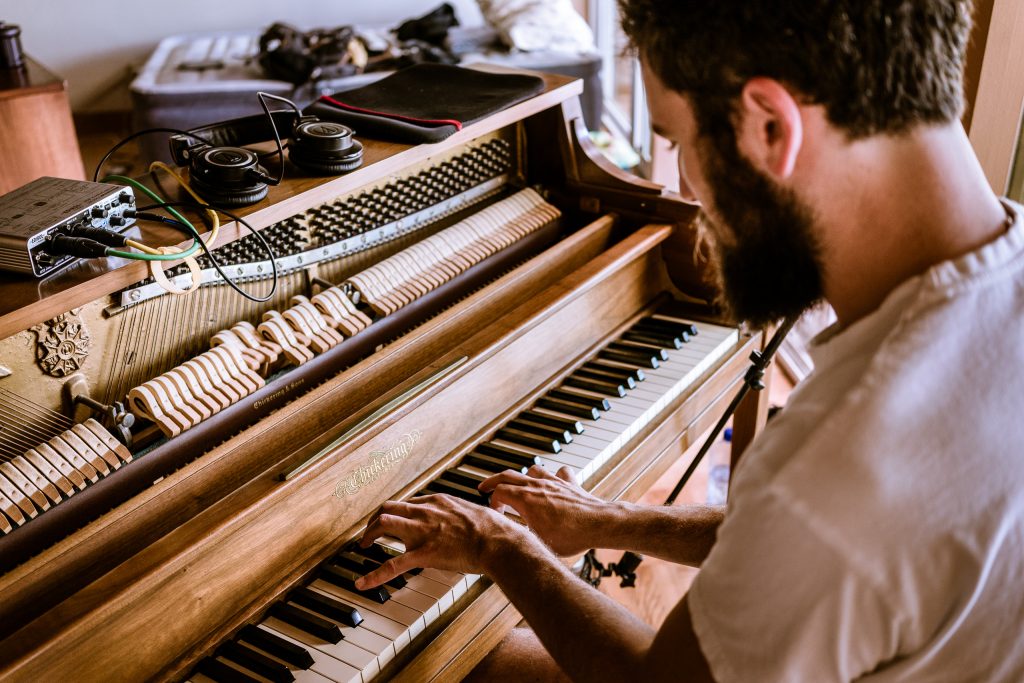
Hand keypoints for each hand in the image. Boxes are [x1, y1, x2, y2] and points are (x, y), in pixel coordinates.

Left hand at [355, 493, 526, 589]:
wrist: (496, 541)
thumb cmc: (492, 529)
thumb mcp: (475, 511)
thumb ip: (463, 513)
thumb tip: (470, 517)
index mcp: (438, 501)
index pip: (409, 503)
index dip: (399, 513)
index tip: (397, 522)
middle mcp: (426, 512)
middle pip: (389, 507)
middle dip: (375, 519)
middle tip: (370, 532)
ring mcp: (422, 532)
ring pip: (383, 523)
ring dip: (369, 534)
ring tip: (363, 546)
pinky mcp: (422, 554)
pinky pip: (391, 565)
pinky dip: (373, 576)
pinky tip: (362, 584)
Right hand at [480, 464, 624, 556]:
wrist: (599, 524)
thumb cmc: (571, 536)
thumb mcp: (537, 542)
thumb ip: (521, 535)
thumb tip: (509, 537)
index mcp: (525, 499)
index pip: (499, 492)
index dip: (493, 503)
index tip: (496, 515)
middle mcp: (537, 485)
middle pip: (508, 475)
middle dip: (494, 481)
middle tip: (484, 486)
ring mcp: (553, 482)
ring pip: (532, 469)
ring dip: (523, 476)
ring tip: (520, 485)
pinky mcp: (569, 483)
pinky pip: (559, 472)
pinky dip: (553, 476)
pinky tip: (553, 483)